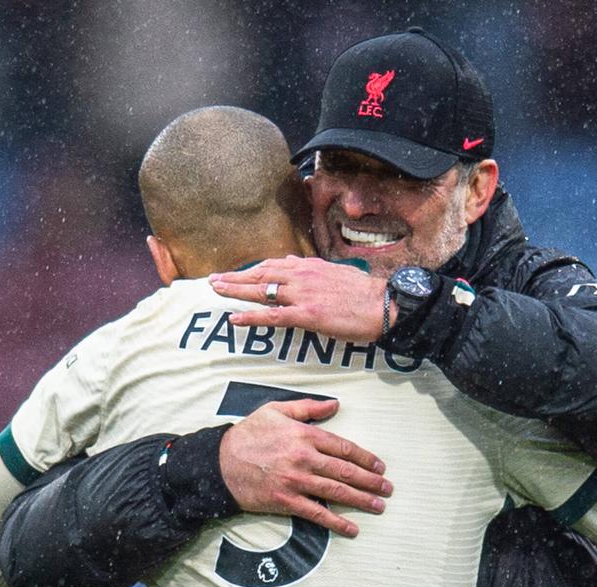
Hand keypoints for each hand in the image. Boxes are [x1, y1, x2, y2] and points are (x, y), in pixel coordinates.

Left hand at [209, 256, 393, 342]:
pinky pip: (273, 316)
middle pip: (260, 274)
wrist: (383, 305)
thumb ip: (310, 267)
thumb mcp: (335, 271)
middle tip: (213, 280)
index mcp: (309, 267)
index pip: (272, 265)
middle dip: (235, 277)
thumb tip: (292, 259)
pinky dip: (251, 316)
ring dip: (235, 291)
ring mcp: (302, 295)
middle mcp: (301, 276)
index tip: (236, 272)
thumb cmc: (363, 293)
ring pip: (261, 291)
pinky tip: (235, 318)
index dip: (251, 270)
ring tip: (216, 291)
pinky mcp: (307, 315)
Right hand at [219, 398, 391, 537]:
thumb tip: (336, 404)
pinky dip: (336, 522)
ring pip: (336, 492)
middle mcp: (304, 458)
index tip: (380, 466)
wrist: (219, 462)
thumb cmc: (248, 434)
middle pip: (345, 471)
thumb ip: (308, 407)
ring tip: (379, 506)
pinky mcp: (285, 501)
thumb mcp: (276, 410)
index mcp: (304, 435)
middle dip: (370, 481)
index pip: (343, 447)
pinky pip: (316, 514)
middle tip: (387, 488)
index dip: (365, 457)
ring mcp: (295, 481)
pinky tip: (352, 529)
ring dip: (361, 500)